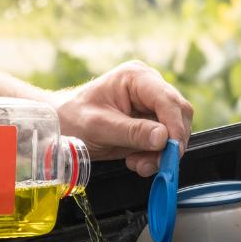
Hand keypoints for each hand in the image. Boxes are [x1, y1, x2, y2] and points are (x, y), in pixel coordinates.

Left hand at [52, 61, 193, 176]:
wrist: (62, 125)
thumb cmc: (74, 118)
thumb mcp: (99, 127)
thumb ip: (132, 132)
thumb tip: (163, 138)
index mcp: (136, 77)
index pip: (167, 99)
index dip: (174, 125)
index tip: (171, 149)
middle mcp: (149, 87)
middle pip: (178, 113)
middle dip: (170, 142)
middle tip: (157, 163)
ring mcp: (151, 104)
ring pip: (175, 130)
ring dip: (162, 152)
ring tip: (138, 164)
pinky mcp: (150, 121)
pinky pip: (164, 140)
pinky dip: (155, 156)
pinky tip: (137, 161)